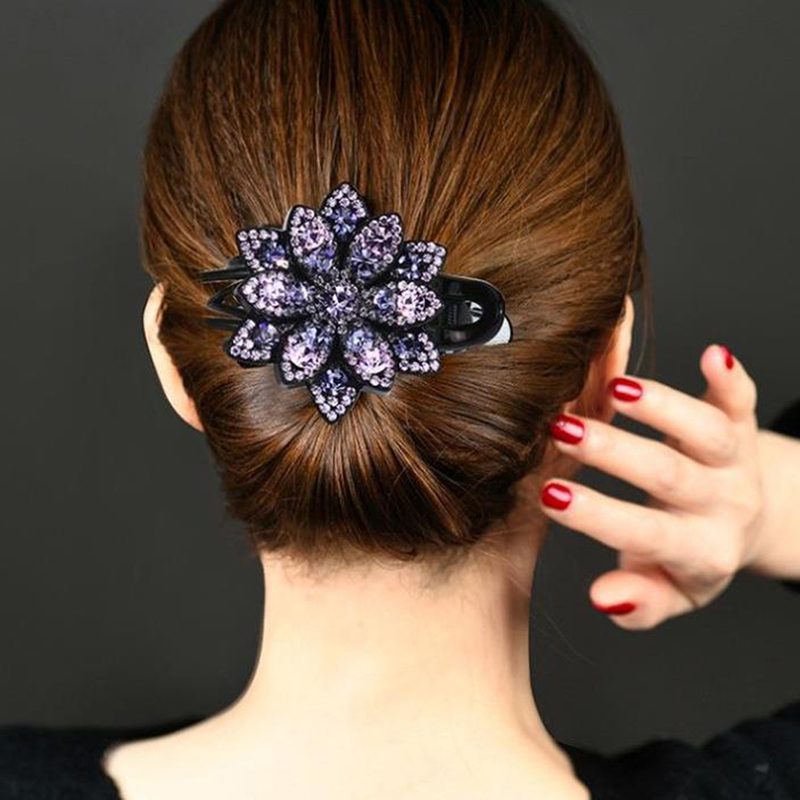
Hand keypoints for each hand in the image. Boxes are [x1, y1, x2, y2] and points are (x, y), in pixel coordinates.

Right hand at [540, 344, 763, 629]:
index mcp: (700, 550)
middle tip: (562, 430)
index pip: (645, 534)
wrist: (749, 522)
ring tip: (615, 390)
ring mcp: (736, 461)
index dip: (597, 515)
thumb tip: (601, 598)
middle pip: (669, 475)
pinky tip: (712, 355)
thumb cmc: (690, 556)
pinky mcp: (743, 424)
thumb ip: (639, 602)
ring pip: (707, 433)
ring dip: (663, 409)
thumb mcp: (667, 592)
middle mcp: (722, 503)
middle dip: (614, 452)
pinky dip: (730, 378)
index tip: (550, 494)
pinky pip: (743, 400)